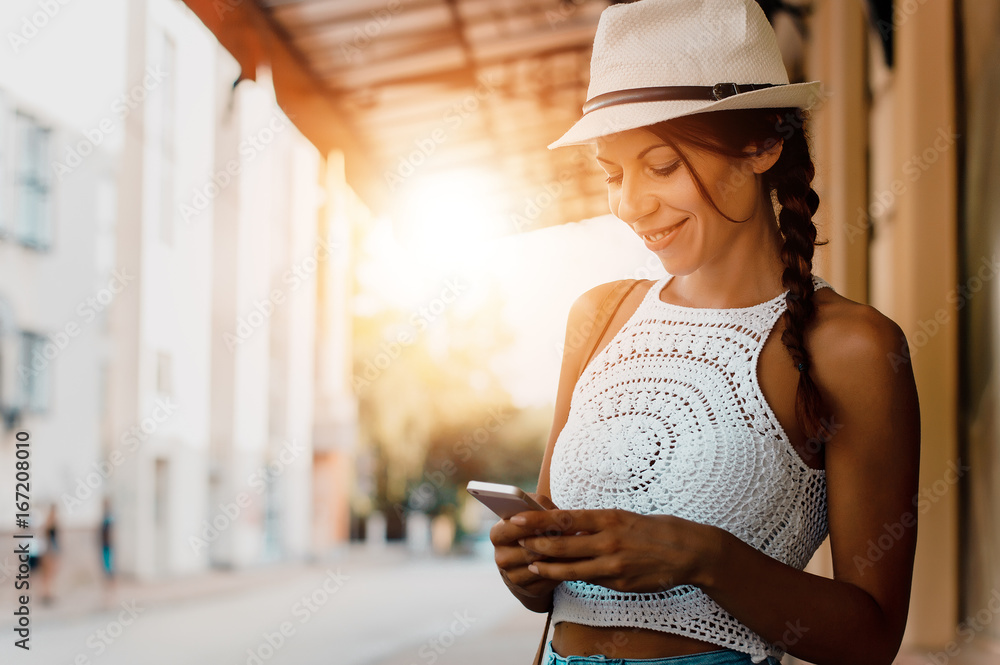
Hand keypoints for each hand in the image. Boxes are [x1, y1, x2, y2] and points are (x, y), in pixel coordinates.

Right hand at [490, 492, 571, 598]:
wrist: (528, 561)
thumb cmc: (532, 530)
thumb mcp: (531, 515)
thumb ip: (538, 506)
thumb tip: (551, 511)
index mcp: (498, 534)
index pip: (513, 526)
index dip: (534, 521)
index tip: (555, 515)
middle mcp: (501, 557)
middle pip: (530, 548)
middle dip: (552, 540)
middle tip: (573, 532)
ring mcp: (513, 577)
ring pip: (542, 565)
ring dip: (560, 556)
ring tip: (576, 546)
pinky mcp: (528, 591)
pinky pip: (550, 579)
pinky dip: (563, 569)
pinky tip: (572, 560)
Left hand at [512, 508, 719, 593]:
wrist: (689, 551)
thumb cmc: (655, 530)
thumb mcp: (624, 517)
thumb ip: (597, 525)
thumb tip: (567, 527)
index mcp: (609, 517)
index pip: (565, 518)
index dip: (537, 520)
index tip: (518, 519)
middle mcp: (608, 540)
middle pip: (562, 544)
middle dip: (535, 544)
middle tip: (517, 542)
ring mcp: (613, 563)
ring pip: (570, 568)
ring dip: (547, 566)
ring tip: (530, 564)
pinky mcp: (619, 582)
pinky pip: (589, 579)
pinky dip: (570, 576)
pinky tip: (557, 575)